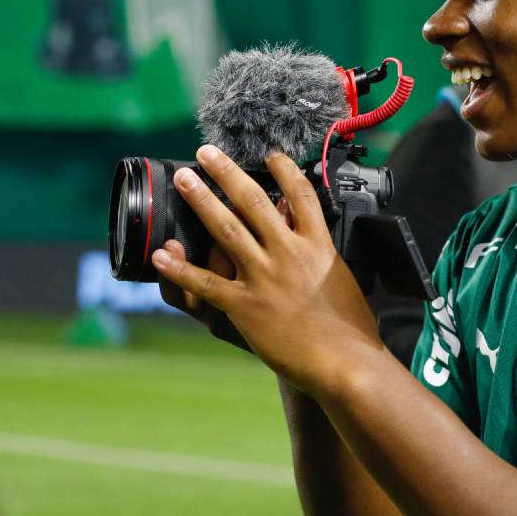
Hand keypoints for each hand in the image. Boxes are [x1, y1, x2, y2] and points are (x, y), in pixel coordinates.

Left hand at [150, 145, 381, 395]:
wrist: (345, 362)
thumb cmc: (353, 328)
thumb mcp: (344, 278)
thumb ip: (324, 255)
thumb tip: (312, 236)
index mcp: (319, 246)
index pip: (301, 195)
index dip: (285, 171)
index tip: (270, 156)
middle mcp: (289, 253)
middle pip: (253, 201)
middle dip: (227, 173)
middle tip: (206, 153)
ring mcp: (264, 277)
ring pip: (226, 230)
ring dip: (202, 201)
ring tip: (185, 179)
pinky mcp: (245, 306)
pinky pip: (205, 282)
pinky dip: (181, 269)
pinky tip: (163, 254)